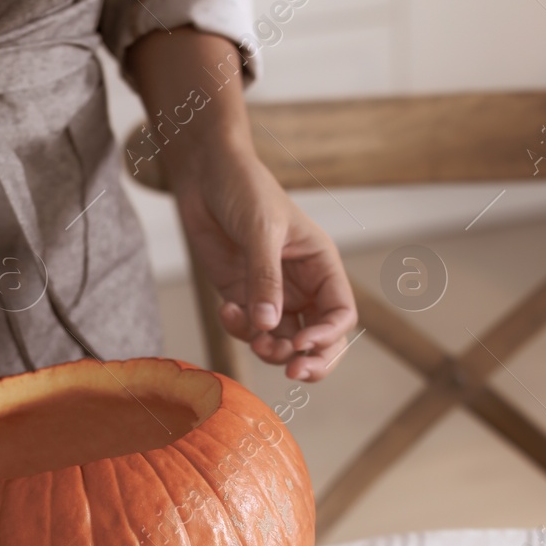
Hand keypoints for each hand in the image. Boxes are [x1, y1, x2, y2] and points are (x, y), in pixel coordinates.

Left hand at [174, 146, 356, 380]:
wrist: (205, 173)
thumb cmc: (244, 188)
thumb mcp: (260, 230)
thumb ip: (265, 279)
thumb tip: (269, 326)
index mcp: (321, 265)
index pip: (341, 314)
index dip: (328, 337)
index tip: (301, 344)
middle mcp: (302, 285)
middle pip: (321, 340)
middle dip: (310, 360)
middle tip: (292, 372)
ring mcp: (272, 294)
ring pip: (284, 342)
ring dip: (270, 350)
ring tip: (254, 339)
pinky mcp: (243, 296)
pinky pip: (249, 329)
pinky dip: (239, 330)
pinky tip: (226, 309)